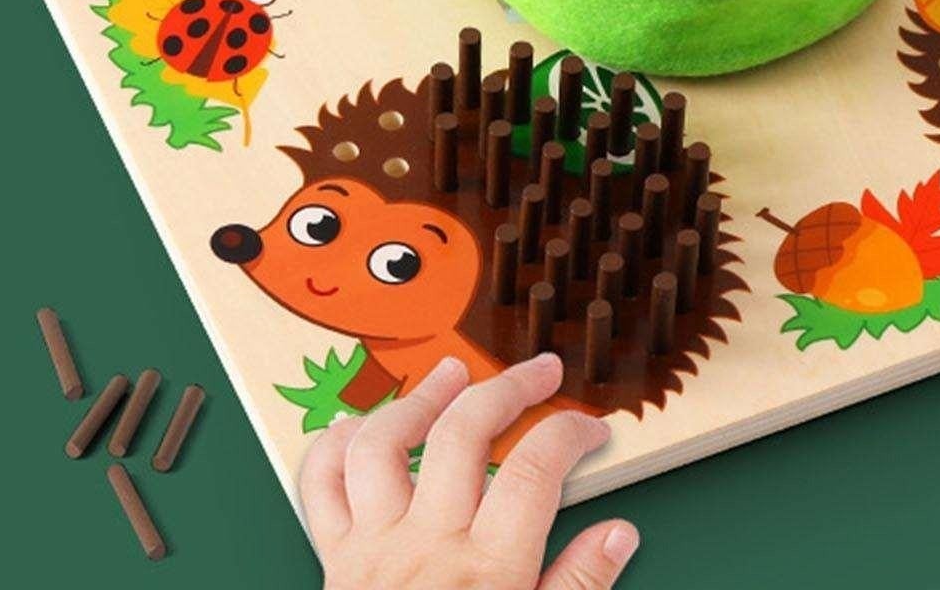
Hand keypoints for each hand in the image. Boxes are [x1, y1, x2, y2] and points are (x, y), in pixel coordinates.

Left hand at [302, 354, 638, 589]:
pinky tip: (362, 424)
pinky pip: (321, 489)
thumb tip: (618, 534)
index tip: (592, 430)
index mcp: (485, 573)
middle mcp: (425, 549)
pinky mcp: (333, 564)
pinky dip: (335, 445)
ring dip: (420, 398)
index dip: (570, 433)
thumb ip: (576, 589)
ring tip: (453, 374)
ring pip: (384, 444)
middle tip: (541, 371)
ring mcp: (372, 552)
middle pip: (465, 433)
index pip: (535, 470)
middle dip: (510, 388)